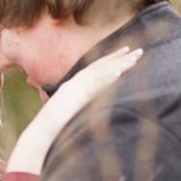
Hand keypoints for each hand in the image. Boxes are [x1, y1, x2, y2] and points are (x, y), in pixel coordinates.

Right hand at [7, 46, 142, 173]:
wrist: (41, 129)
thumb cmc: (54, 122)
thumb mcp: (68, 108)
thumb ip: (79, 102)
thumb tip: (89, 102)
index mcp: (74, 84)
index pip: (95, 67)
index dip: (111, 58)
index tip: (126, 51)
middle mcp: (76, 82)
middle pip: (101, 66)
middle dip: (120, 57)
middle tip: (139, 51)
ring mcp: (76, 89)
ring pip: (101, 73)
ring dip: (119, 65)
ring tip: (135, 59)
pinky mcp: (77, 97)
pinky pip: (94, 87)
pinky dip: (106, 80)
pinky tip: (118, 73)